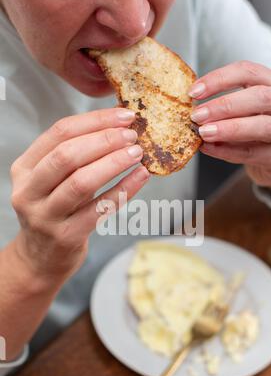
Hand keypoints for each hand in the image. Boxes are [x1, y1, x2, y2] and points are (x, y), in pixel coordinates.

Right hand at [10, 108, 148, 278]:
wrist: (41, 259)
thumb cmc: (55, 212)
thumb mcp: (52, 182)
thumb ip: (74, 157)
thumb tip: (119, 127)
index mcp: (24, 168)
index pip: (59, 133)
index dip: (95, 120)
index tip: (124, 116)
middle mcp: (28, 191)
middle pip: (67, 155)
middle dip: (104, 140)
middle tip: (132, 136)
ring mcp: (44, 216)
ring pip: (81, 182)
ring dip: (114, 163)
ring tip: (138, 153)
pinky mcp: (65, 237)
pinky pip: (99, 209)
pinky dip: (123, 190)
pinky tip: (141, 177)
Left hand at [189, 60, 270, 194]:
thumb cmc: (257, 131)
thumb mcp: (246, 111)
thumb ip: (225, 106)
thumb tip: (192, 107)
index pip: (249, 72)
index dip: (220, 79)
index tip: (194, 92)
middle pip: (261, 97)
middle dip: (225, 106)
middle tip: (198, 115)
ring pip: (263, 126)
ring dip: (229, 129)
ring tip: (204, 133)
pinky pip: (254, 153)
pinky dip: (228, 151)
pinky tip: (209, 148)